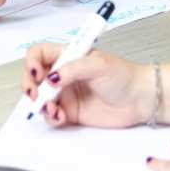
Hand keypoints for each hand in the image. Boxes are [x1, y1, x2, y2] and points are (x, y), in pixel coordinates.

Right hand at [22, 45, 153, 127]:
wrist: (140, 100)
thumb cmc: (122, 75)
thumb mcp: (98, 65)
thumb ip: (72, 69)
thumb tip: (50, 79)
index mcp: (68, 55)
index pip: (40, 53)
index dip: (32, 62)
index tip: (37, 74)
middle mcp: (63, 74)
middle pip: (33, 77)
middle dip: (29, 86)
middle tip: (36, 95)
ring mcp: (66, 94)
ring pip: (40, 98)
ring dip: (40, 104)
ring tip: (53, 109)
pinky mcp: (71, 112)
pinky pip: (51, 115)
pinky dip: (51, 117)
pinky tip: (60, 117)